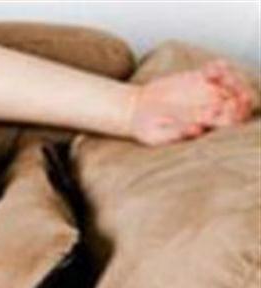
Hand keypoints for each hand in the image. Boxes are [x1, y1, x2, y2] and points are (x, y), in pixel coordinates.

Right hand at [129, 59, 254, 145]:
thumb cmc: (146, 128)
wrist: (134, 109)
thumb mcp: (157, 134)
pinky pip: (219, 69)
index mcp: (207, 126)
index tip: (228, 104)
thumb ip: (177, 133)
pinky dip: (219, 66)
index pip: (234, 119)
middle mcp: (212, 108)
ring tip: (214, 75)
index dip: (237, 111)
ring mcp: (207, 92)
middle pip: (239, 99)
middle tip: (226, 83)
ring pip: (232, 82)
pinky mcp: (199, 78)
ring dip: (230, 76)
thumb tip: (198, 129)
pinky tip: (208, 69)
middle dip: (238, 90)